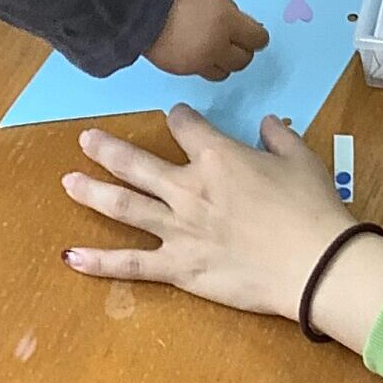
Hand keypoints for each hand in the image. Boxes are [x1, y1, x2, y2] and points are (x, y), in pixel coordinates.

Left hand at [62, 107, 359, 318]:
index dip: (179, 116)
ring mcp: (178, 229)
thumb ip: (278, 136)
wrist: (314, 263)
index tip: (174, 114)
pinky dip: (98, 262)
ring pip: (124, 206)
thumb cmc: (312, 207)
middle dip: (108, 149)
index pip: (186, 126)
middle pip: (137, 163)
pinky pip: (132, 265)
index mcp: (217, 158)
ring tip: (67, 181)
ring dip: (92, 192)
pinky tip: (70, 257)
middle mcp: (188, 188)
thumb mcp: (302, 159)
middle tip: (85, 139)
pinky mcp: (178, 268)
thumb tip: (267, 121)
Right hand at [145, 0, 269, 81]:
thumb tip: (242, 25)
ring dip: (224, 62)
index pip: (257, 39)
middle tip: (237, 42)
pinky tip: (195, 51)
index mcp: (227, 22)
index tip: (255, 33)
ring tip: (216, 49)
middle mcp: (216, 46)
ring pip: (223, 73)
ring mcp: (198, 62)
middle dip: (242, 51)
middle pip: (242, 60)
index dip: (258, 36)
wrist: (137, 4)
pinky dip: (203, 65)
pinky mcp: (181, 71)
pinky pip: (201, 72)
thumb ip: (229, 13)